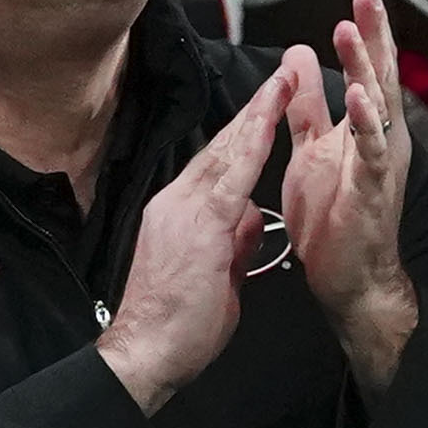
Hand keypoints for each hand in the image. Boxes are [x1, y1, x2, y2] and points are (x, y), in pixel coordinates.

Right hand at [97, 66, 294, 414]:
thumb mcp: (216, 275)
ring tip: (283, 81)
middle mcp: (177, 200)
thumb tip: (250, 219)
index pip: (217, 162)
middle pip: (221, 145)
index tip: (266, 103)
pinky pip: (232, 175)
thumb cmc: (176, 324)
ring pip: (227, 150)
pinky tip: (270, 119)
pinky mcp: (197, 224)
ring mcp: (183, 209)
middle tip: (282, 74)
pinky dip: (253, 144)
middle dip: (254, 109)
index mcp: (179, 211)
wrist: (145, 353)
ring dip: (257, 114)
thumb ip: (233, 242)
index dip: (244, 130)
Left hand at [280, 0, 416, 389]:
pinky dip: (366, 122)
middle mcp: (380, 138)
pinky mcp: (373, 190)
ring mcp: (380, 163)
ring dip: (365, 66)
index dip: (364, 32)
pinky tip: (357, 96)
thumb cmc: (333, 217)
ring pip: (377, 105)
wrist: (349, 278)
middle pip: (378, 75)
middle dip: (374, 34)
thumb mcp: (313, 149)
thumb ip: (308, 105)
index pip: (365, 69)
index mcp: (364, 127)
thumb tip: (297, 56)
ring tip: (353, 30)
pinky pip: (371, 151)